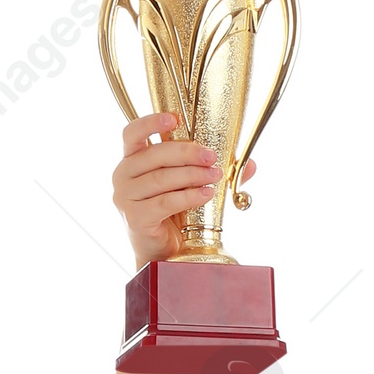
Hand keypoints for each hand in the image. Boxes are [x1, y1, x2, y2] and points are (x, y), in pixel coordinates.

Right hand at [111, 111, 255, 265]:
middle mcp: (122, 176)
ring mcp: (126, 198)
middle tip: (212, 156)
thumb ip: (211, 171)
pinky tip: (206, 194)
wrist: (161, 255)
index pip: (132, 132)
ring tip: (215, 175)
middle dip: (188, 153)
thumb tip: (250, 165)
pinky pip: (165, 202)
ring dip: (192, 175)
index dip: (151, 122)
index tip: (174, 119)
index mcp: (131, 160)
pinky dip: (188, 197)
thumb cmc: (171, 216)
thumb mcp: (188, 187)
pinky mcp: (135, 218)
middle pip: (155, 155)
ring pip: (162, 178)